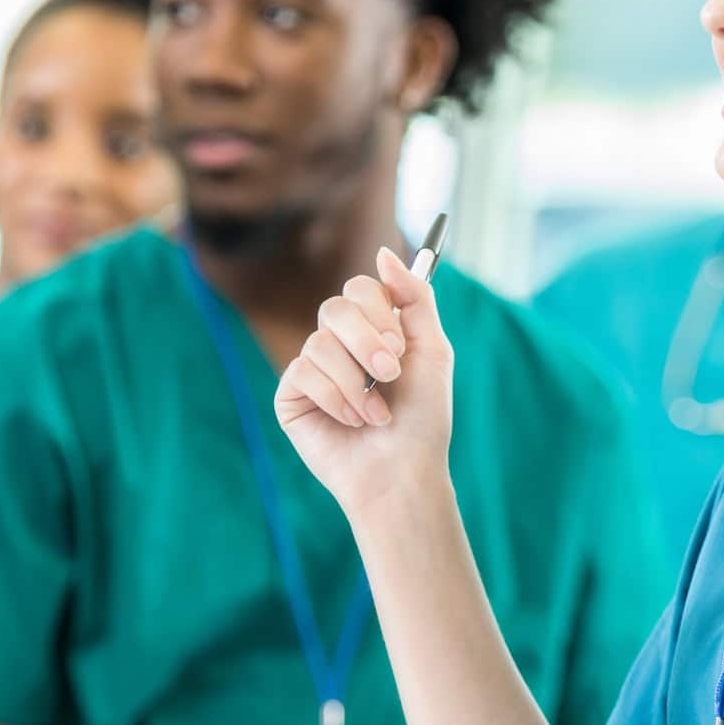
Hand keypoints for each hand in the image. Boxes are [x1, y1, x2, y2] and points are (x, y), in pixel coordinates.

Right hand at [275, 246, 454, 515]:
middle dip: (368, 342)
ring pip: (320, 343)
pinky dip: (336, 398)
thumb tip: (383, 253)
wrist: (403, 472)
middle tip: (389, 374)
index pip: (359, 289)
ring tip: (376, 414)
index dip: (378, 311)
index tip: (400, 345)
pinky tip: (352, 422)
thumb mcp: (432, 350)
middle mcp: (339, 345)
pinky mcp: (291, 396)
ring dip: (356, 381)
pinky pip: (302, 372)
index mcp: (372, 331)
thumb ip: (414, 298)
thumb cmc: (422, 419)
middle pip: (335, 308)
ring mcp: (312, 369)